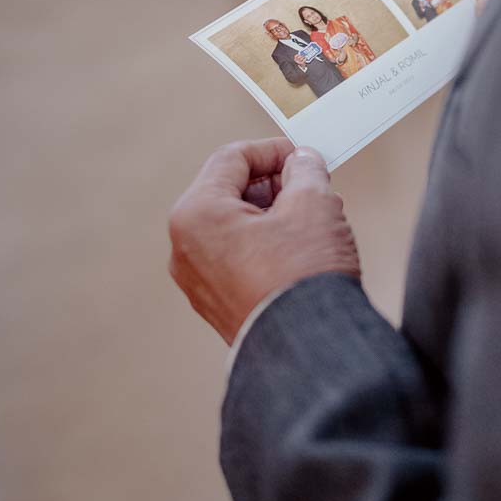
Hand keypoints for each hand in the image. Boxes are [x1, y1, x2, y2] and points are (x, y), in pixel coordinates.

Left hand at [168, 139, 360, 343]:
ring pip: (235, 228)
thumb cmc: (302, 279)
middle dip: (275, 186)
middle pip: (229, 193)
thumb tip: (301, 163)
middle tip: (312, 189)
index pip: (232, 158)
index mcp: (196, 215)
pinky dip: (266, 247)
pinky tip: (301, 253)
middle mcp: (185, 248)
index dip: (273, 150)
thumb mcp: (314, 203)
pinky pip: (238, 259)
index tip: (302, 156)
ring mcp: (198, 282)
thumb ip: (305, 170)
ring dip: (273, 216)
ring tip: (313, 224)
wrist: (309, 349)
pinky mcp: (217, 306)